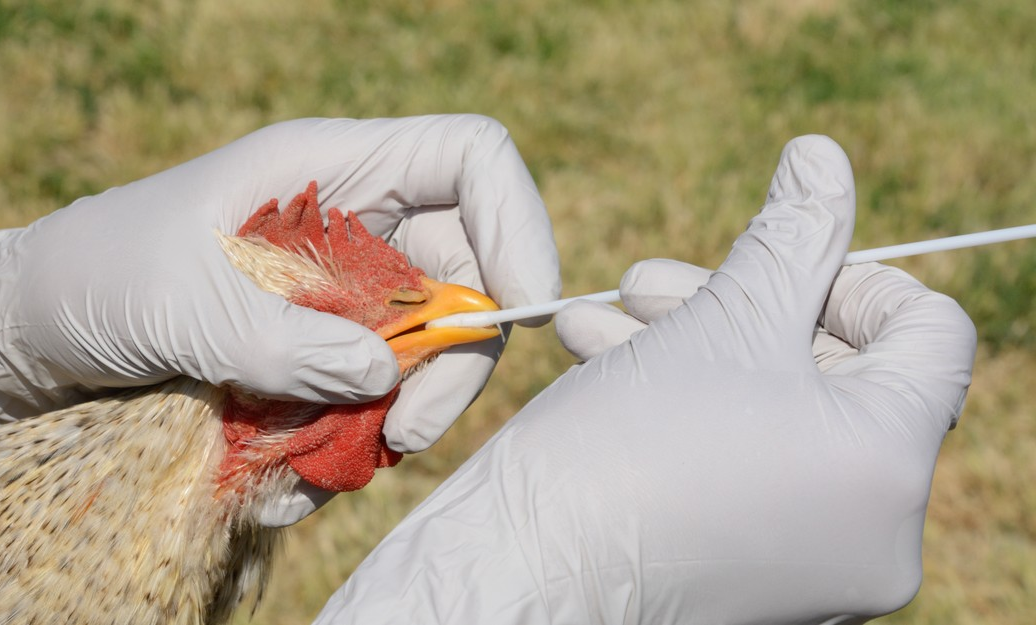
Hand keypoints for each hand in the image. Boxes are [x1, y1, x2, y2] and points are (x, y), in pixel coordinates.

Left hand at [0, 115, 558, 474]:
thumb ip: (283, 343)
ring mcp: (341, 291)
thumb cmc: (96, 277)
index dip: (517, 222)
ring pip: (425, 348)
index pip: (470, 161)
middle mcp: (354, 224)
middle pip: (466, 271)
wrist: (37, 328)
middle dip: (455, 356)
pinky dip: (351, 439)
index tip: (521, 308)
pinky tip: (293, 472)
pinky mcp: (320, 350)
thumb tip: (384, 379)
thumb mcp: (180, 304)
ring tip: (334, 461)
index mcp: (331, 168)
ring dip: (400, 412)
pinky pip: (373, 395)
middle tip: (409, 430)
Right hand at [314, 136, 976, 622]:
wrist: (522, 572)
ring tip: (605, 319)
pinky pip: (755, 469)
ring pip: (783, 417)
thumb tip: (824, 156)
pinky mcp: (766, 575)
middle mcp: (876, 531)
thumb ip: (792, 233)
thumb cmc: (618, 449)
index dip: (853, 275)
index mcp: (888, 464)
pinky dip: (694, 412)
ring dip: (696, 349)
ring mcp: (821, 563)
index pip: (932, 333)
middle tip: (654, 280)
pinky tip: (607, 363)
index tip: (772, 264)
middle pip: (843, 372)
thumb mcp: (719, 318)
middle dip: (742, 306)